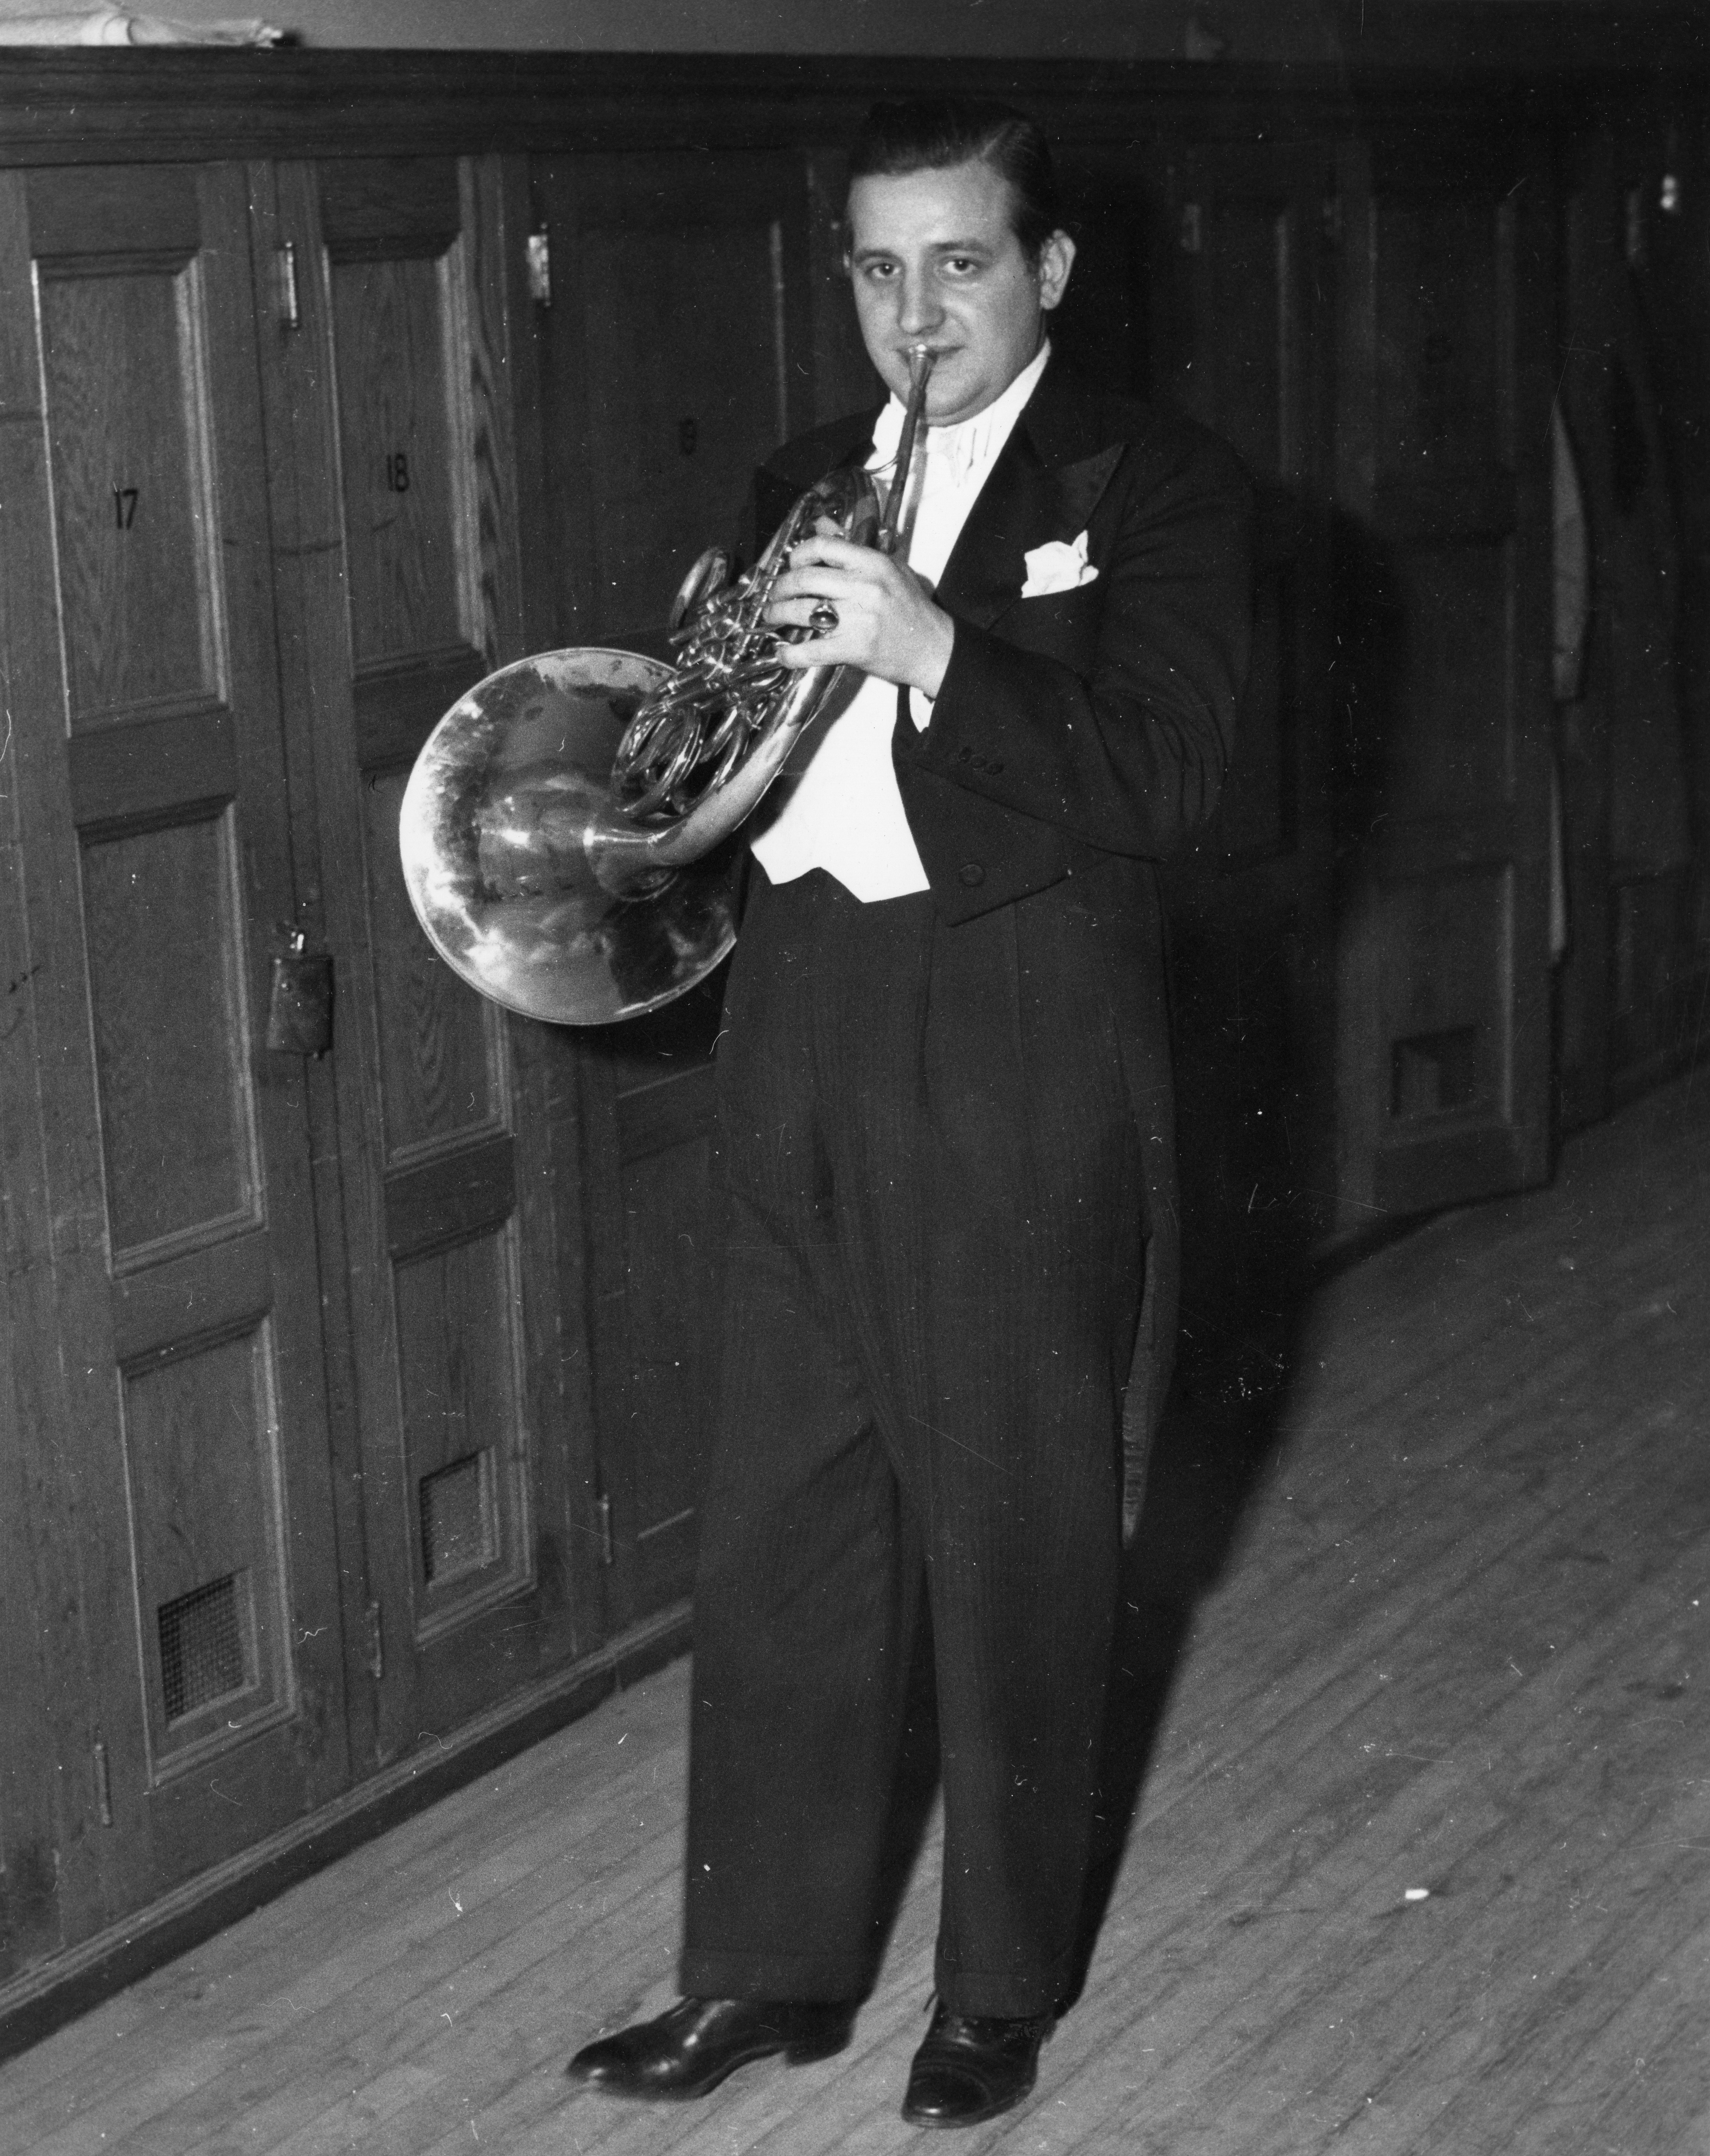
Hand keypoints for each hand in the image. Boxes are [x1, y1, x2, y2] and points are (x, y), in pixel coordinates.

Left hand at [765, 519, 954, 697]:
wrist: (933, 648)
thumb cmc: (912, 609)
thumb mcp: (888, 567)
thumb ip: (851, 547)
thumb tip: (822, 524)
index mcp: (872, 563)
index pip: (823, 547)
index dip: (798, 554)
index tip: (791, 565)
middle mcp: (864, 587)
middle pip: (804, 579)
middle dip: (780, 588)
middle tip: (775, 595)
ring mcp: (859, 619)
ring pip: (802, 612)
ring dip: (778, 615)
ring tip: (773, 617)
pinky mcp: (855, 648)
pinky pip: (812, 650)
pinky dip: (791, 654)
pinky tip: (783, 653)